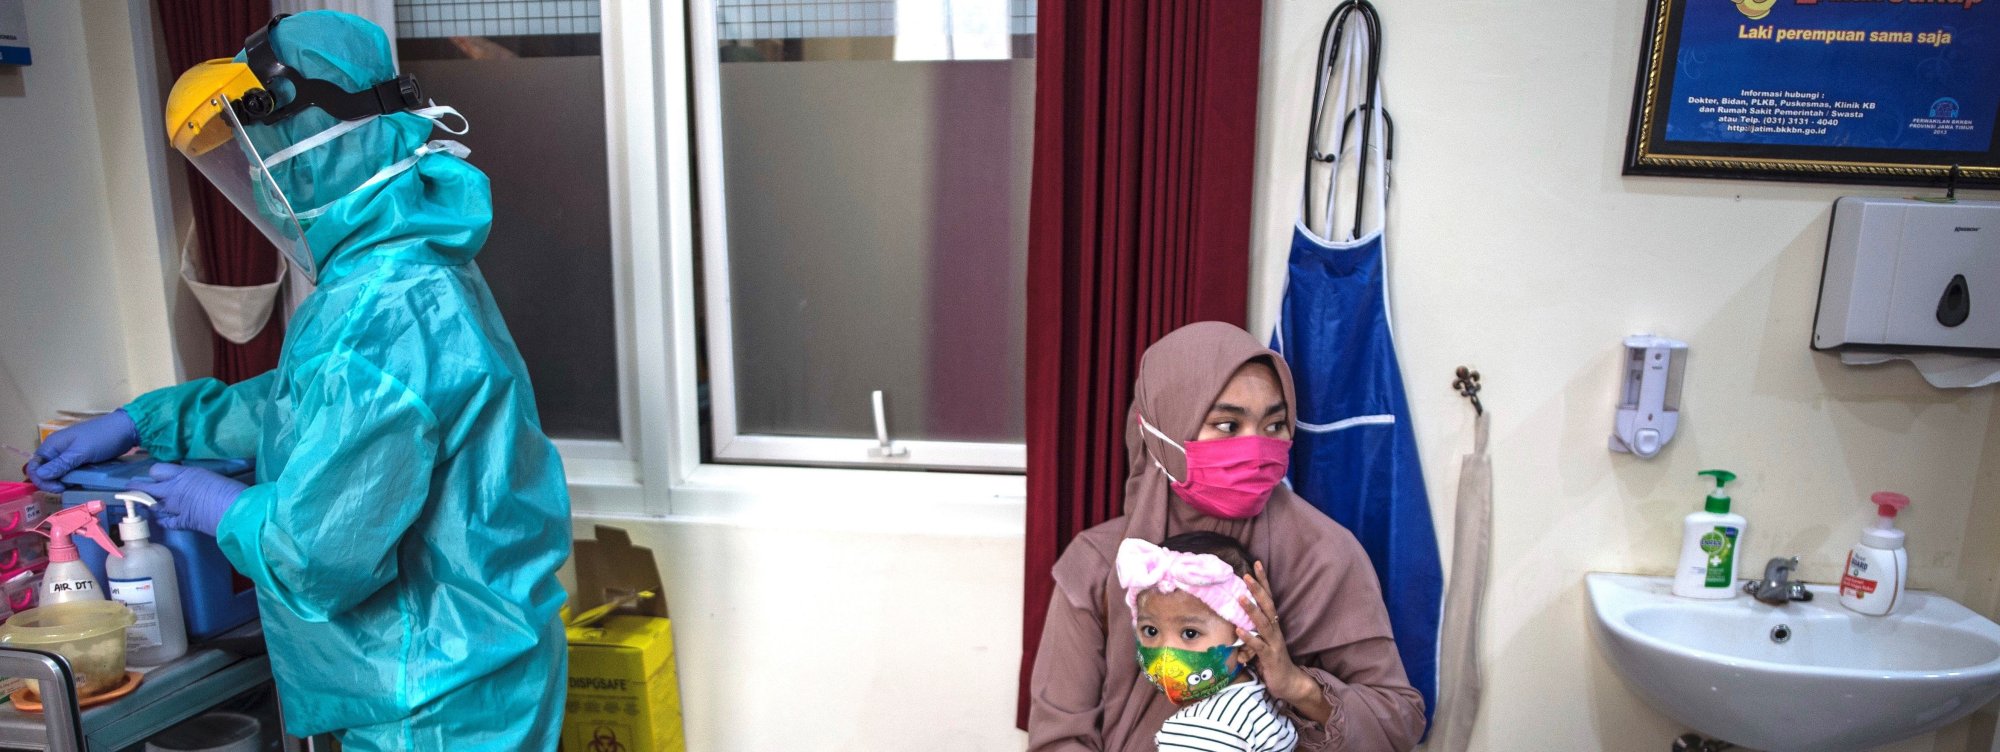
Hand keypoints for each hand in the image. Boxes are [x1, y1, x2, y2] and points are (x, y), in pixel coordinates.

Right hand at [27, 411, 139, 492]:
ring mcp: (69, 455)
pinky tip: (81, 482)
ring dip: (63, 481)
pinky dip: (73, 478)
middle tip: (67, 488)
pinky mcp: (81, 459)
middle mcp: (57, 450)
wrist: (126, 429)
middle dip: (52, 482)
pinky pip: (71, 472)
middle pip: (45, 472)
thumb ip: (61, 464)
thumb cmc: (102, 437)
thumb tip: (40, 475)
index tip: (58, 487)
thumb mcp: (81, 451)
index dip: (41, 480)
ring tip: (75, 485)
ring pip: (58, 474)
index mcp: (52, 445)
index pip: (35, 467)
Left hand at [126, 464, 245, 536]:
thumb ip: (195, 479)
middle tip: (132, 491)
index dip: (155, 474)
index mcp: (183, 475)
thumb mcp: (210, 476)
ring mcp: (174, 508)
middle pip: (146, 488)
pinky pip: (164, 522)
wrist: (235, 510)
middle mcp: (173, 490)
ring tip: (146, 506)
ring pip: (152, 506)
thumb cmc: (229, 489)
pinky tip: (161, 520)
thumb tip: (191, 483)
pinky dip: (162, 521)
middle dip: (136, 489)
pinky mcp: (180, 522)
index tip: (156, 477)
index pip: (156, 471)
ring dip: (149, 506)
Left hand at [1237, 561, 1320, 710]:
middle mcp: (1275, 630)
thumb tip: (1235, 615)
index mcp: (1273, 624)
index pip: (1268, 598)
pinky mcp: (1270, 657)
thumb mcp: (1261, 642)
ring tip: (1240, 598)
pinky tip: (1238, 630)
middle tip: (1246, 575)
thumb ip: (1251, 628)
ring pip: (1263, 624)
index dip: (1263, 582)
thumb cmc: (1272, 661)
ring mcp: (1274, 643)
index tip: (1256, 564)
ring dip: (1252, 610)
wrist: (1289, 684)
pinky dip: (1248, 637)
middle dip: (1257, 590)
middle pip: (1268, 606)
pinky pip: (1258, 646)